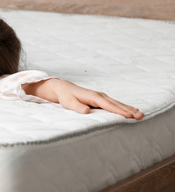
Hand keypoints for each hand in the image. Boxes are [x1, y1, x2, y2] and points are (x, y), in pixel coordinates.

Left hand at [23, 79, 143, 119]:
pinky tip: (132, 110)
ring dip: (129, 109)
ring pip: (118, 103)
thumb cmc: (66, 97)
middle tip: (141, 116)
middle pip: (117, 104)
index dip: (119, 111)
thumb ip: (77, 107)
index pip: (109, 105)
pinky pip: (115, 104)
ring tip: (141, 114)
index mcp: (94, 97)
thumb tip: (86, 111)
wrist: (64, 88)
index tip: (129, 116)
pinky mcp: (102, 99)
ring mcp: (102, 97)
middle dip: (129, 110)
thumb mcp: (69, 103)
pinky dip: (124, 107)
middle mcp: (100, 96)